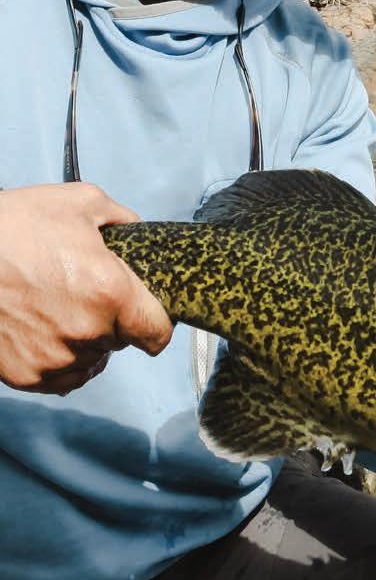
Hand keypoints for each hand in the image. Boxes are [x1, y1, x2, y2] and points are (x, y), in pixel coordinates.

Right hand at [0, 184, 173, 395]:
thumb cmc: (14, 225)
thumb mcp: (81, 202)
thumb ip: (122, 219)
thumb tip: (136, 229)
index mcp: (110, 293)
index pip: (157, 333)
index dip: (154, 322)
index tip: (145, 314)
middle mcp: (86, 332)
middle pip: (120, 342)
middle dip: (111, 322)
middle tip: (84, 295)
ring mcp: (53, 358)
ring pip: (90, 360)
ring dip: (84, 343)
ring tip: (58, 311)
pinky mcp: (24, 375)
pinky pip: (59, 378)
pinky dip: (58, 361)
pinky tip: (45, 333)